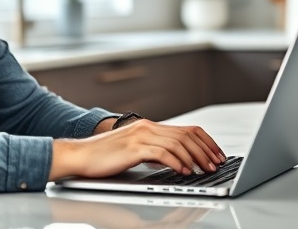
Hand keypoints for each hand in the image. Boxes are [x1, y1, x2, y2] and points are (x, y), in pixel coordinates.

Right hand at [50, 120, 224, 179]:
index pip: (186, 129)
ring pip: (178, 143)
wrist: (81, 155)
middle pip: (186, 135)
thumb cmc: (104, 156)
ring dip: (195, 157)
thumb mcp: (134, 149)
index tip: (216, 154)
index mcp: (149, 126)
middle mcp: (147, 127)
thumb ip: (153, 150)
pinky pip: (162, 153)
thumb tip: (175, 159)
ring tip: (204, 169)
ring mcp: (140, 136)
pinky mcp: (134, 148)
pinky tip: (184, 171)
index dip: (205, 141)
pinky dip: (177, 162)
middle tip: (216, 163)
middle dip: (206, 150)